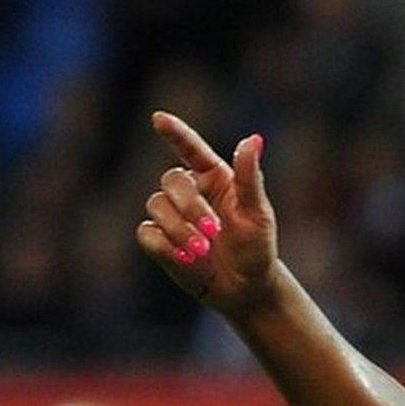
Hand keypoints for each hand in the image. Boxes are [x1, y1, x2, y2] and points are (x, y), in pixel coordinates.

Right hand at [138, 112, 280, 319]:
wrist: (245, 287)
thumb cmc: (256, 247)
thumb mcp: (257, 212)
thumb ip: (250, 177)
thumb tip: (253, 139)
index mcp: (214, 176)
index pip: (190, 149)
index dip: (175, 133)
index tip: (159, 118)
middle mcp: (190, 191)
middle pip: (170, 180)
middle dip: (189, 205)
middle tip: (214, 231)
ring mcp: (171, 215)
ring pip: (156, 205)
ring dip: (179, 228)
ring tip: (203, 250)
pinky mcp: (158, 240)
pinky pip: (147, 233)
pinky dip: (165, 245)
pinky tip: (188, 258)